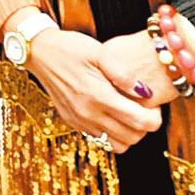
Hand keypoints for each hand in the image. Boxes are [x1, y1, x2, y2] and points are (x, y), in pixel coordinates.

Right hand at [26, 26, 162, 152]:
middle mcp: (89, 114)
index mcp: (98, 96)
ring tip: (128, 113)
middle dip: (144, 125)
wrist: (39, 52)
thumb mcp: (99, 51)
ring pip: (119, 146)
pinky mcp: (73, 123)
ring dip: (130, 134)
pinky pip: (101, 141)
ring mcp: (80, 122)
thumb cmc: (70, 48)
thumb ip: (124, 73)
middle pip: (133, 137)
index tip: (153, 104)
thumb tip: (145, 92)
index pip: (140, 122)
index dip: (155, 117)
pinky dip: (113, 134)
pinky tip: (111, 114)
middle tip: (142, 106)